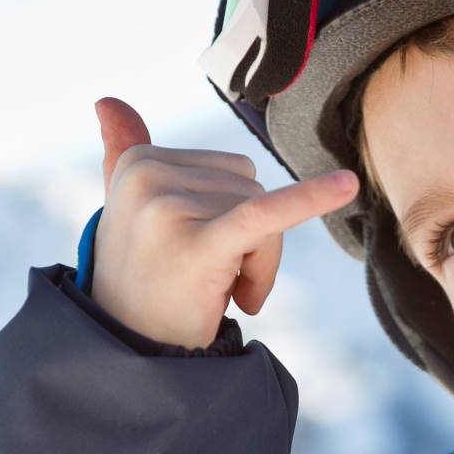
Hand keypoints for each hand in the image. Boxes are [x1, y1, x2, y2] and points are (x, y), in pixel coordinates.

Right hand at [88, 96, 359, 350]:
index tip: (199, 255)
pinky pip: (264, 215)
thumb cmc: (143, 283)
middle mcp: (148, 176)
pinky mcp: (198, 243)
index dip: (231, 216)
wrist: (131, 355)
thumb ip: (123, 153)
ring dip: (256, 263)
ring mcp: (167, 208)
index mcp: (137, 161)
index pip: (230, 169)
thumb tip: (106, 99)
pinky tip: (347, 185)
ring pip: (265, 211)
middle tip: (213, 284)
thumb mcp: (129, 212)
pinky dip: (309, 199)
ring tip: (217, 293)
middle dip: (250, 241)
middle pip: (251, 186)